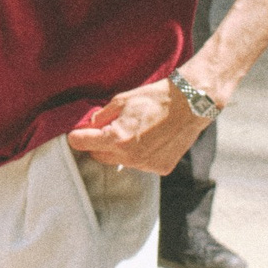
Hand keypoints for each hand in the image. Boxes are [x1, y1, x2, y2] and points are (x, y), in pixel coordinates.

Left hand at [65, 74, 214, 174]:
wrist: (190, 105)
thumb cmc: (155, 98)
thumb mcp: (121, 100)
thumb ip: (101, 116)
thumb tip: (88, 126)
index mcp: (117, 138)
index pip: (81, 143)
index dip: (77, 136)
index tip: (77, 133)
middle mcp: (130, 157)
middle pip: (98, 156)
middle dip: (99, 144)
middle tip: (109, 128)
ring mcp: (146, 165)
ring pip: (120, 162)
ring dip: (121, 150)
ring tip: (136, 131)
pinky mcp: (160, 169)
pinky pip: (140, 165)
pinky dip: (140, 154)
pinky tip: (151, 139)